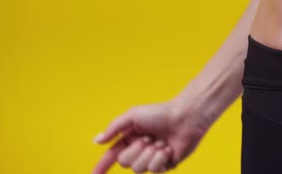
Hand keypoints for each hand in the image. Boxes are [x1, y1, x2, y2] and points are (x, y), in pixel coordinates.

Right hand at [92, 100, 211, 172]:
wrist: (185, 117)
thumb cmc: (160, 113)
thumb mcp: (133, 115)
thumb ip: (113, 128)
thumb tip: (96, 141)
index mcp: (130, 138)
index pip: (112, 155)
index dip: (101, 166)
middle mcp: (140, 150)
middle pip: (124, 162)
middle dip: (136, 150)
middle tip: (149, 138)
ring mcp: (152, 158)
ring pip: (139, 169)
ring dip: (150, 153)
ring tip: (160, 142)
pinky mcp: (165, 164)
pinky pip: (155, 170)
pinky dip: (161, 158)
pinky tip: (168, 148)